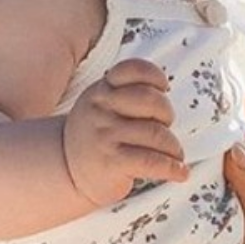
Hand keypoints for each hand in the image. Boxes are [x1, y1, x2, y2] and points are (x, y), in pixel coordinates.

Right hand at [63, 58, 187, 205]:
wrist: (64, 170)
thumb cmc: (94, 135)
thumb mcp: (99, 105)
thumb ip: (124, 93)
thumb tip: (163, 93)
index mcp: (101, 90)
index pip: (132, 70)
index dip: (155, 76)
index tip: (163, 88)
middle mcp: (102, 109)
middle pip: (151, 100)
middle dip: (167, 114)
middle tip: (164, 126)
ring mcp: (106, 135)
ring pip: (156, 133)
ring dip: (173, 147)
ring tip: (174, 154)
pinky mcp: (112, 161)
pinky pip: (152, 161)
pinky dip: (172, 168)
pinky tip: (180, 173)